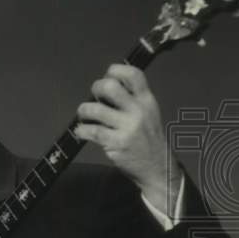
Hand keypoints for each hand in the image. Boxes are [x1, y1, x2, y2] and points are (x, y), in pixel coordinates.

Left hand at [74, 65, 182, 216]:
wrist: (157, 167)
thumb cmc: (147, 138)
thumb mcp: (148, 114)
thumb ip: (132, 100)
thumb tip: (105, 86)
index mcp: (147, 100)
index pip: (133, 75)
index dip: (115, 70)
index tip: (107, 76)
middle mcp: (138, 111)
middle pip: (110, 87)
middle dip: (96, 88)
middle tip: (94, 97)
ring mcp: (127, 127)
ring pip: (95, 109)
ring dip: (84, 111)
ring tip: (85, 116)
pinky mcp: (116, 143)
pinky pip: (90, 131)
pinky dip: (81, 130)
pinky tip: (82, 131)